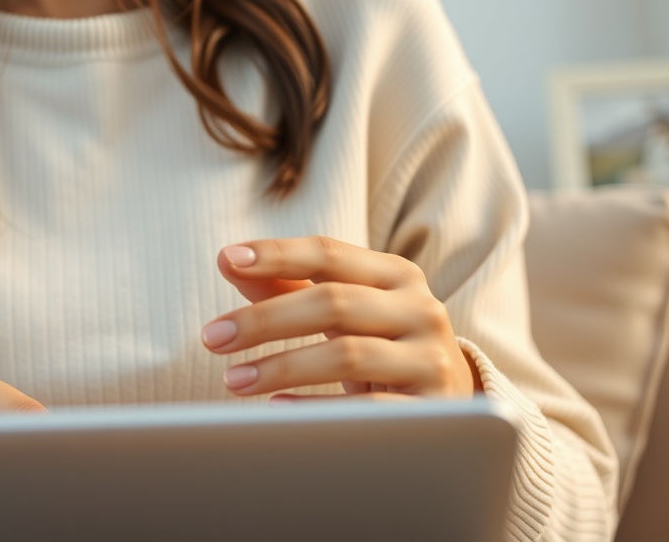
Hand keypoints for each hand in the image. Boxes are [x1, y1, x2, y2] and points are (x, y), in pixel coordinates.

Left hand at [201, 237, 478, 400]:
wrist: (456, 414)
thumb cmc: (382, 352)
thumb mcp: (343, 316)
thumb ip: (289, 287)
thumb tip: (229, 260)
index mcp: (396, 275)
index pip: (329, 253)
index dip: (277, 253)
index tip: (227, 259)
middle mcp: (421, 309)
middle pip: (332, 302)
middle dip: (264, 320)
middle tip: (211, 337)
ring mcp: (431, 358)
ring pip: (348, 355)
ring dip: (280, 366)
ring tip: (233, 379)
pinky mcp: (435, 410)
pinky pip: (367, 409)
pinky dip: (316, 407)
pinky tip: (276, 410)